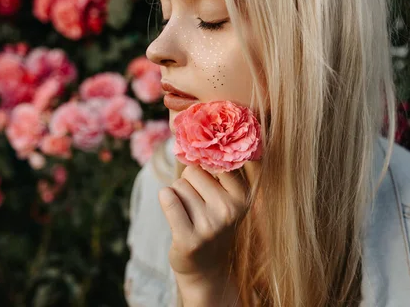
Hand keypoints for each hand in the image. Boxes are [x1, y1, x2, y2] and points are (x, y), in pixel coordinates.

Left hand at [158, 164, 249, 281]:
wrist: (205, 267)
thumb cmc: (213, 221)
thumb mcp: (227, 196)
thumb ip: (219, 169)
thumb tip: (194, 142)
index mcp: (243, 195)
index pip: (215, 160)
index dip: (205, 168)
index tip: (206, 180)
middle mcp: (230, 210)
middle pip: (193, 171)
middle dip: (189, 183)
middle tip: (198, 205)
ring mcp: (210, 226)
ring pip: (178, 186)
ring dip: (178, 197)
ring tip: (190, 215)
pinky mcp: (189, 239)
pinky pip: (168, 199)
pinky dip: (166, 199)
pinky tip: (174, 212)